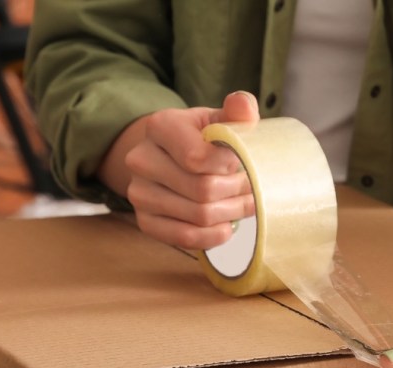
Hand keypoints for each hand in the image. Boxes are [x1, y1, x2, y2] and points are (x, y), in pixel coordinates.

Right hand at [123, 91, 259, 248]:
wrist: (173, 158)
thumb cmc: (203, 138)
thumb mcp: (220, 120)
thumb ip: (236, 112)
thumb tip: (243, 105)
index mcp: (160, 126)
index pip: (199, 158)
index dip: (231, 165)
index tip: (243, 163)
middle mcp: (141, 159)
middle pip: (202, 189)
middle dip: (237, 192)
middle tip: (253, 189)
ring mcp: (139, 192)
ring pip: (199, 215)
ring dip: (231, 213)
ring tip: (243, 203)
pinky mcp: (145, 221)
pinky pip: (185, 238)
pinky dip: (214, 236)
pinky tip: (227, 225)